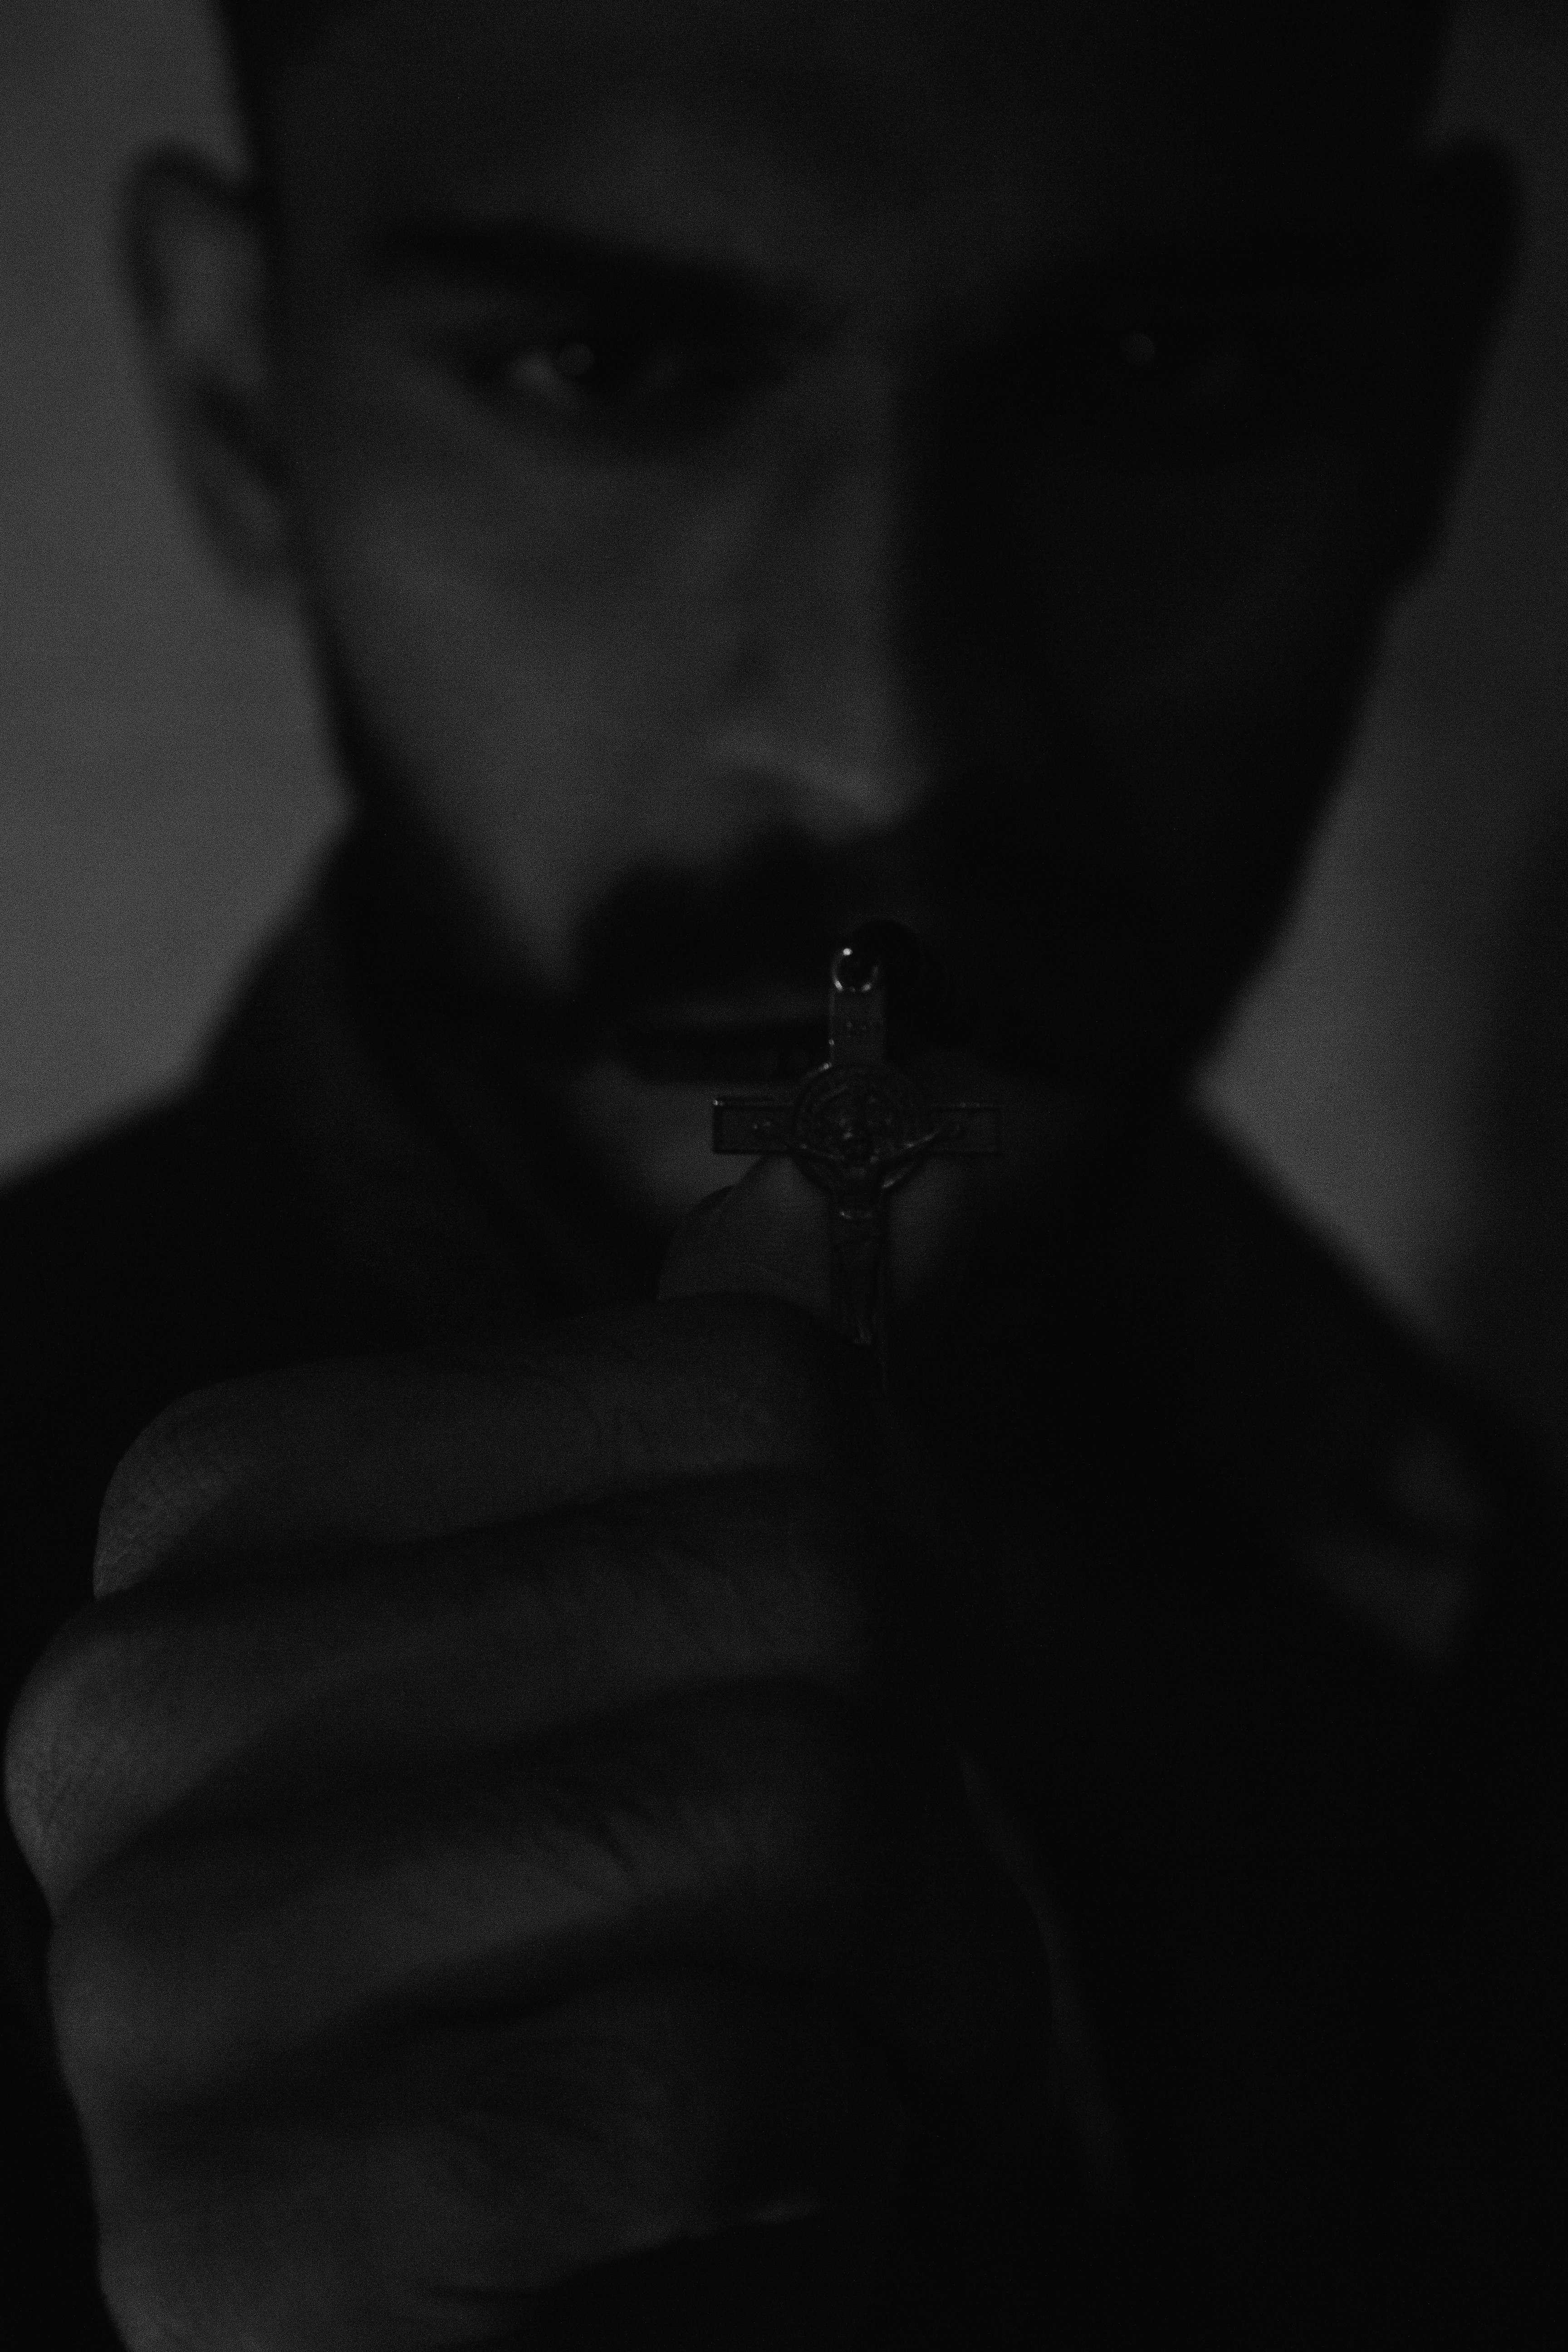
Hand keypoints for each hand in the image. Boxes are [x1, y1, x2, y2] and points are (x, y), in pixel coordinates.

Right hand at [5, 1157, 1051, 2351]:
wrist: (545, 2333)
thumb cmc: (624, 1974)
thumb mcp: (688, 1664)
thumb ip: (726, 1429)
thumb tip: (822, 1161)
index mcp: (225, 1504)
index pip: (757, 1384)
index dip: (926, 1565)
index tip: (909, 1715)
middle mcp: (132, 1704)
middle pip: (799, 1578)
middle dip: (945, 1787)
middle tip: (911, 1934)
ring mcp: (148, 1976)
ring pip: (782, 1808)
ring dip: (919, 1975)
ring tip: (850, 2055)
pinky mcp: (235, 2234)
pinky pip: (710, 2082)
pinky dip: (821, 2152)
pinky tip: (741, 2200)